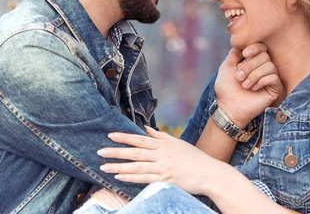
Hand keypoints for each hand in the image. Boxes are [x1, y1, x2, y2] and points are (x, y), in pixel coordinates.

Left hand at [99, 127, 219, 195]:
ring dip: (119, 166)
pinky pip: (145, 179)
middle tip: (100, 151)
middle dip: (116, 151)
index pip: (140, 139)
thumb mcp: (177, 143)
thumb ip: (160, 136)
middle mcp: (162, 154)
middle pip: (135, 152)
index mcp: (164, 144)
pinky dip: (131, 178)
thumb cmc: (193, 158)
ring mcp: (163, 167)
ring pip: (137, 166)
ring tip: (103, 167)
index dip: (124, 137)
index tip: (110, 135)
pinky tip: (119, 177)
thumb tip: (146, 128)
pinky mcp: (165, 180)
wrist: (209, 173)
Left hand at [214, 43, 281, 126]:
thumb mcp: (227, 66)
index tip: (244, 55)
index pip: (261, 47)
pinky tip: (253, 89)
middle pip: (265, 55)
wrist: (229, 107)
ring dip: (254, 75)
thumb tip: (242, 43)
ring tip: (244, 85)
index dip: (254, 48)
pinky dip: (261, 81)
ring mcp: (270, 78)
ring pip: (270, 65)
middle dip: (249, 65)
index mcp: (253, 61)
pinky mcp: (275, 88)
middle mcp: (263, 68)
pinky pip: (274, 77)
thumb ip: (235, 53)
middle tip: (239, 77)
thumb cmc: (227, 88)